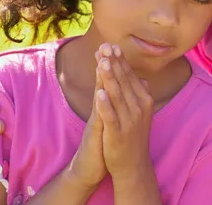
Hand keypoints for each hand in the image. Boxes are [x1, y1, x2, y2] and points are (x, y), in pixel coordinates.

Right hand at [64, 53, 106, 188]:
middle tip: (105, 44)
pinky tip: (100, 94)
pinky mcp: (96, 135)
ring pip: (99, 97)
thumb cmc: (102, 143)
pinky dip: (100, 106)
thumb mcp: (108, 120)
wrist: (91, 168)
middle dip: (105, 64)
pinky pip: (98, 119)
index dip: (111, 65)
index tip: (113, 45)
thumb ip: (113, 103)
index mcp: (105, 106)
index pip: (108, 81)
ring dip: (100, 79)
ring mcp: (96, 121)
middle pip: (102, 84)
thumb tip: (121, 88)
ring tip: (102, 60)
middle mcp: (99, 110)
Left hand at [94, 44, 154, 178]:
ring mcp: (130, 120)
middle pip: (123, 80)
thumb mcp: (141, 113)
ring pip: (117, 95)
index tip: (110, 45)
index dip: (119, 60)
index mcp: (144, 99)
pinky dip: (105, 105)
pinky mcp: (118, 133)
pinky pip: (111, 116)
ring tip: (102, 62)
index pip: (130, 75)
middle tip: (105, 46)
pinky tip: (99, 93)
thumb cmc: (134, 136)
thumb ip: (139, 94)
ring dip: (109, 77)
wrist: (133, 165)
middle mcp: (139, 107)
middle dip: (113, 62)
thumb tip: (143, 78)